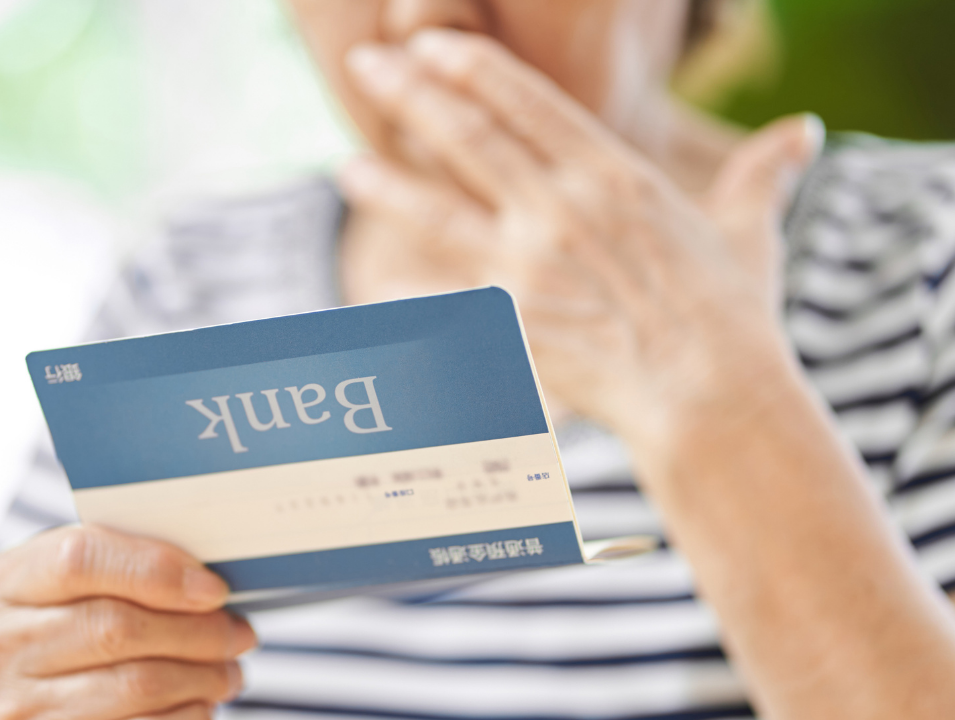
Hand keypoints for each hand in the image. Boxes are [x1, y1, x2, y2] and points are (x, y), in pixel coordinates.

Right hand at [0, 525, 253, 719]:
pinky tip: (201, 702)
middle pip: (114, 628)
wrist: (17, 690)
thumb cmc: (60, 621)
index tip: (214, 588)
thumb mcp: (66, 580)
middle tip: (239, 632)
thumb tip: (205, 578)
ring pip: (132, 685)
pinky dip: (182, 715)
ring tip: (229, 670)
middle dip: (194, 631)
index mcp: (2, 583)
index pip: (80, 560)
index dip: (157, 571)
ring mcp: (15, 706)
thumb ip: (119, 564)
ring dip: (199, 678)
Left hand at [338, 29, 820, 445]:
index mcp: (613, 176)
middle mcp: (562, 210)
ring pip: (441, 213)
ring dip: (390, 186)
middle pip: (470, 138)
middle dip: (412, 97)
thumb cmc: (736, 319)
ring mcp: (531, 267)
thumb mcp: (750, 232)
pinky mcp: (512, 325)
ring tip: (346, 168)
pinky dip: (405, 303)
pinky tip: (370, 296)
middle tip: (366, 67)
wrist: (712, 398)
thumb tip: (806, 131)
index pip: (529, 105)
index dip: (475, 70)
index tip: (433, 45)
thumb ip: (761, 175)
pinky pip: (443, 308)